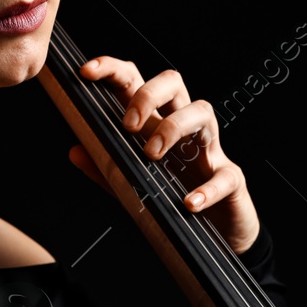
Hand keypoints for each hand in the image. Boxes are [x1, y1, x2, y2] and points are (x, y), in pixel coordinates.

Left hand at [71, 56, 260, 254]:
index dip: (112, 70)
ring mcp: (210, 151)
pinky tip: (189, 203)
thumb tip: (75, 151)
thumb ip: (106, 170)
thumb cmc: (175, 202)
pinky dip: (207, 189)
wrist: (218, 236)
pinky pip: (224, 176)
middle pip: (173, 83)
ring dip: (175, 127)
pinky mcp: (231, 180)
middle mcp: (184, 129)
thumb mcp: (133, 186)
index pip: (136, 83)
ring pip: (203, 112)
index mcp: (157, 125)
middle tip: (128, 125)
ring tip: (153, 155)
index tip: (87, 73)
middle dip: (148, 94)